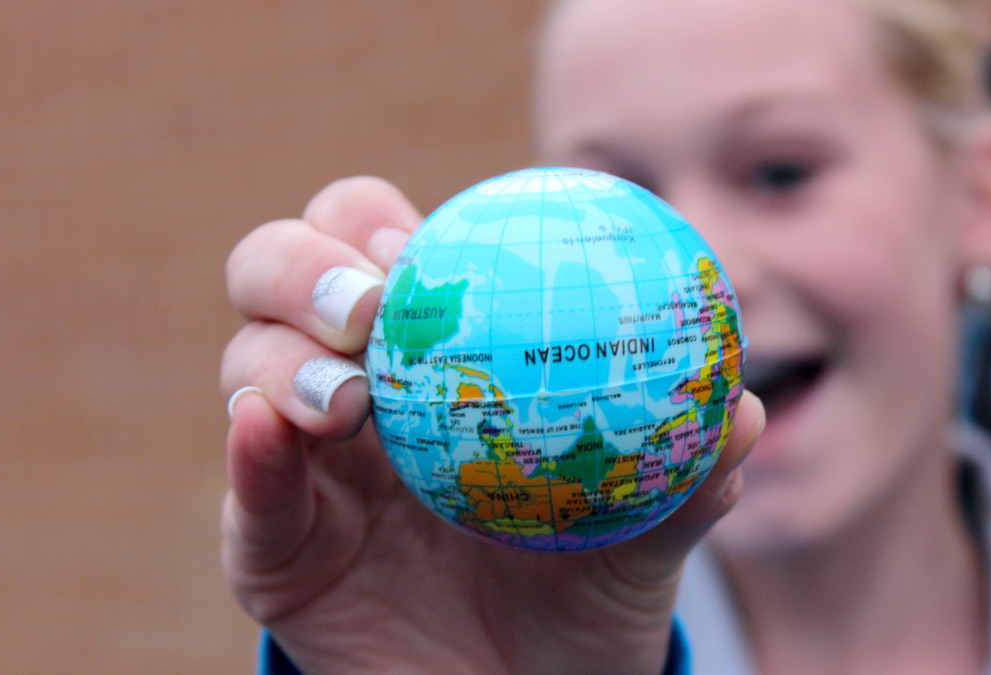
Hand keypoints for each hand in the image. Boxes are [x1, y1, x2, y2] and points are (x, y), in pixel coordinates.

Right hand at [220, 176, 765, 674]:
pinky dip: (247, 453)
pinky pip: (246, 489)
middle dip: (303, 267)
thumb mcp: (641, 539)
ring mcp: (300, 460)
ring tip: (343, 399)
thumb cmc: (578, 595)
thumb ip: (682, 477)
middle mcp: (351, 384)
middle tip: (370, 304)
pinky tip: (266, 431)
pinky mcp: (269, 541)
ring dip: (281, 360)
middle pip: (279, 276)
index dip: (371, 221)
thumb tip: (744, 410)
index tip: (413, 241)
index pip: (376, 245)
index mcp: (428, 354)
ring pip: (247, 366)